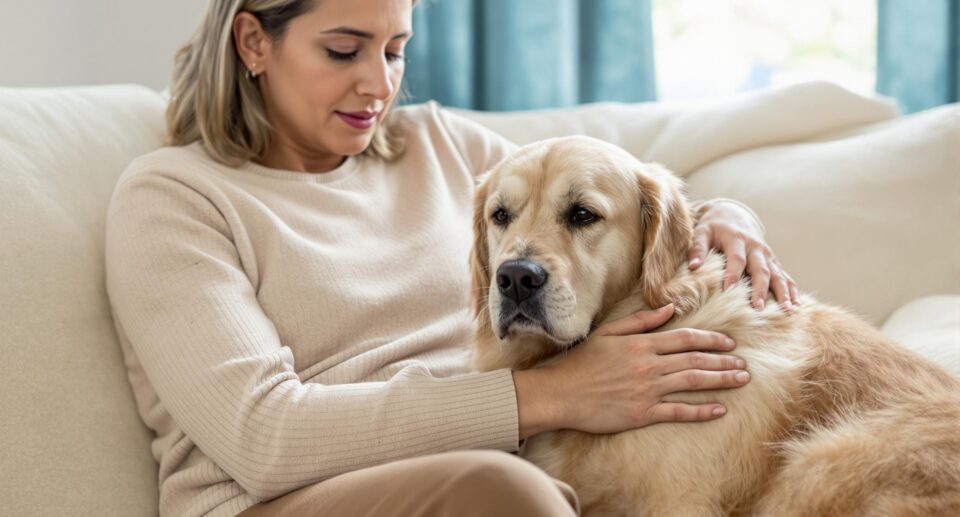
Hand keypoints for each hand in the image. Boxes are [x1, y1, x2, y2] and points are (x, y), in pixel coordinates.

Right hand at [517, 305, 749, 436]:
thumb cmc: (582, 362)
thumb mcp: (609, 332)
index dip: (712, 339)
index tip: (730, 342)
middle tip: (745, 365)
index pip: (686, 338)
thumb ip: (641, 321)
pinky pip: (679, 411)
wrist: (562, 393)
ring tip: (741, 380)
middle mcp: (650, 365)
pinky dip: (701, 411)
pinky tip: (719, 410)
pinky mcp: (644, 413)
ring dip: (721, 381)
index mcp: (642, 344)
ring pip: (694, 382)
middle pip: (696, 360)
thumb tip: (669, 309)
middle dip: (724, 362)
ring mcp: (649, 390)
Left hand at [688, 200, 799, 311]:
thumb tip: (693, 266)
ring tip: (786, 310)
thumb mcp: (702, 232)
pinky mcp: (773, 261)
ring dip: (783, 292)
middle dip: (760, 289)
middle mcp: (755, 247)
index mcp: (737, 239)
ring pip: (777, 274)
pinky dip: (791, 290)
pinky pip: (785, 276)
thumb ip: (697, 248)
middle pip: (761, 269)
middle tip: (758, 307)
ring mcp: (767, 255)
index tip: (729, 291)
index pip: (736, 258)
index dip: (733, 274)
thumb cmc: (714, 228)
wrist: (732, 215)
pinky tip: (796, 305)